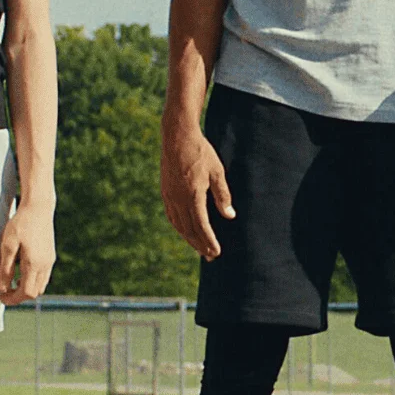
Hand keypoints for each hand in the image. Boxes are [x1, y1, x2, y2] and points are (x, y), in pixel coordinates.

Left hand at [0, 203, 55, 304]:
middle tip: (5, 291)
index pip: (26, 293)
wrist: (39, 207)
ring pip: (41, 285)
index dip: (13, 299)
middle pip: (35, 292)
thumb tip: (2, 288)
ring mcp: (50, 261)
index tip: (1, 296)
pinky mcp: (51, 255)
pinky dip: (33, 280)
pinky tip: (23, 270)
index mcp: (34, 264)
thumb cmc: (21, 224)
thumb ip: (5, 269)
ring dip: (27, 288)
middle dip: (20, 296)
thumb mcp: (7, 245)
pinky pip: (44, 276)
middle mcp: (45, 265)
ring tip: (13, 281)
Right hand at [160, 123, 234, 258]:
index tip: (217, 252)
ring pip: (179, 225)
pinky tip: (186, 231)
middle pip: (189, 230)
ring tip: (200, 249)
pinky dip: (180, 228)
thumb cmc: (201, 152)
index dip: (209, 241)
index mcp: (193, 195)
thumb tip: (229, 216)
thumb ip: (223, 195)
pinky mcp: (165, 192)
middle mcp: (178, 199)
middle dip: (200, 245)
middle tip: (211, 256)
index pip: (201, 226)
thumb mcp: (217, 171)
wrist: (177, 137)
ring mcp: (169, 196)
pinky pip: (172, 216)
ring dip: (190, 239)